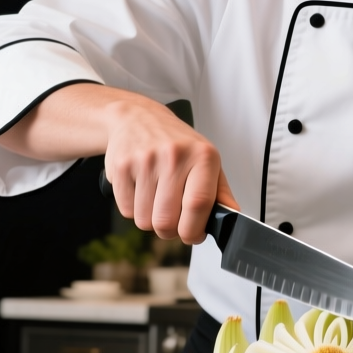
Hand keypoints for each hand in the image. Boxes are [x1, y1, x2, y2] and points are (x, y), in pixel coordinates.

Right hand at [102, 95, 238, 243]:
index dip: (194, 230)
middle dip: (170, 231)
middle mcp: (174, 156)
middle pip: (167, 221)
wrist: (139, 118)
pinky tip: (141, 191)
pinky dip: (134, 209)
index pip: (198, 205)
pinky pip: (126, 211)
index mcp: (202, 156)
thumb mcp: (206, 160)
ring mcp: (145, 161)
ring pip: (145, 221)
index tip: (193, 234)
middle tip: (173, 220)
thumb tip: (232, 216)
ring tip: (156, 200)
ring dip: (151, 220)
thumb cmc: (177, 143)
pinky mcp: (121, 167)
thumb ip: (220, 192)